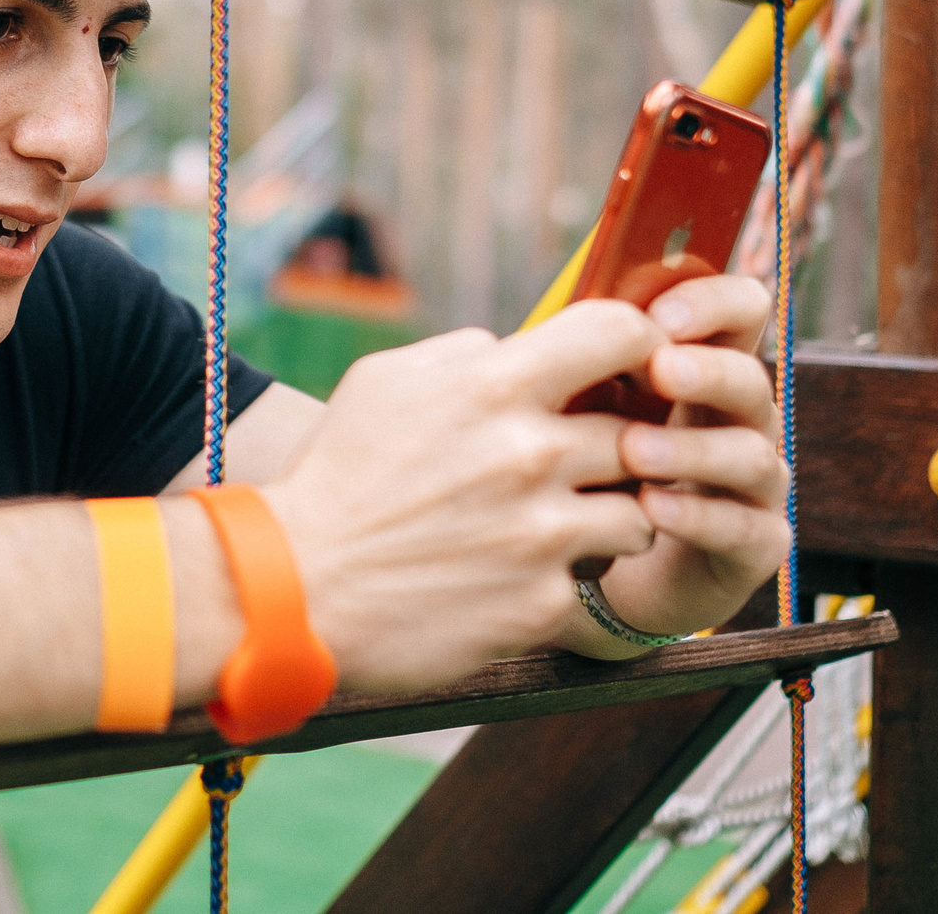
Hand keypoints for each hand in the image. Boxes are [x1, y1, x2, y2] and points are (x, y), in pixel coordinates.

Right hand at [256, 296, 766, 694]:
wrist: (295, 591)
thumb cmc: (337, 476)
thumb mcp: (383, 380)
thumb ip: (463, 354)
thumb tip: (514, 349)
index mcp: (495, 385)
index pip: (622, 333)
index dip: (640, 344)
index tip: (629, 366)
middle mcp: (531, 455)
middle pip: (643, 432)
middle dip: (621, 444)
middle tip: (586, 460)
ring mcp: (542, 536)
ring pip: (639, 514)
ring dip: (611, 516)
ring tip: (562, 523)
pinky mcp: (541, 605)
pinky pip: (591, 582)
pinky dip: (564, 579)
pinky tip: (519, 575)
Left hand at [582, 273, 789, 647]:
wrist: (602, 565)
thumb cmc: (591, 465)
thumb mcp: (583, 405)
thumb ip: (582, 362)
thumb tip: (550, 325)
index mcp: (707, 368)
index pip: (741, 312)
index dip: (714, 304)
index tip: (661, 317)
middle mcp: (743, 420)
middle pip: (750, 380)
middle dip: (707, 371)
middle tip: (662, 369)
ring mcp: (757, 484)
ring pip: (750, 455)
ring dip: (692, 448)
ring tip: (633, 450)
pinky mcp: (757, 546)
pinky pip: (744, 528)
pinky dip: (697, 517)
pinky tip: (650, 509)